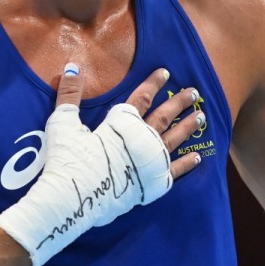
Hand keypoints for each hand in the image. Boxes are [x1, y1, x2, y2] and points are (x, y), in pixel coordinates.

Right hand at [0, 64, 205, 265]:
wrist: (73, 198)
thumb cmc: (68, 160)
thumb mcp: (63, 123)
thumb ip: (69, 94)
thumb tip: (72, 66)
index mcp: (122, 124)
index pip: (141, 97)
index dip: (153, 83)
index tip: (165, 72)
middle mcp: (141, 140)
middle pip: (165, 116)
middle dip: (179, 102)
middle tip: (194, 92)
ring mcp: (149, 162)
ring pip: (174, 139)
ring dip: (188, 127)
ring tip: (201, 116)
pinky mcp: (151, 184)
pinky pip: (174, 171)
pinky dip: (187, 164)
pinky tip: (198, 156)